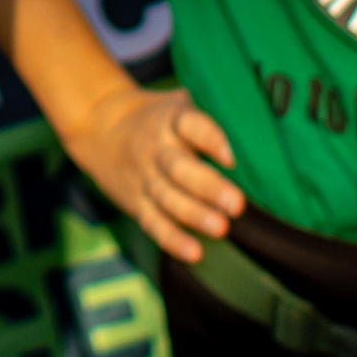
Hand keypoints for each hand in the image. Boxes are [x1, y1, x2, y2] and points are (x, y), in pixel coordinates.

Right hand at [62, 79, 244, 261]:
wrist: (97, 126)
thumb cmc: (156, 116)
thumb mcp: (175, 103)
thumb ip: (208, 112)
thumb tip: (259, 127)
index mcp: (169, 120)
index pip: (190, 125)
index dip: (210, 138)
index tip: (231, 156)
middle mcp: (156, 149)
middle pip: (180, 167)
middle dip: (208, 187)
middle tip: (238, 204)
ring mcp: (144, 178)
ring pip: (168, 198)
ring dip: (194, 215)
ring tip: (222, 229)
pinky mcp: (136, 203)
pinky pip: (153, 222)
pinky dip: (173, 240)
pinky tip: (195, 253)